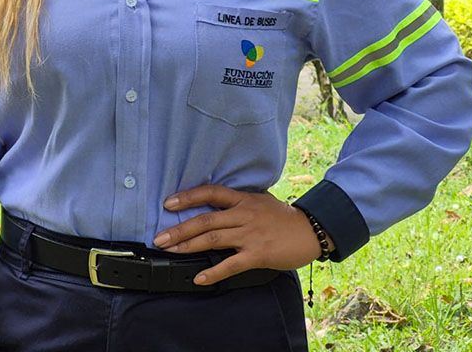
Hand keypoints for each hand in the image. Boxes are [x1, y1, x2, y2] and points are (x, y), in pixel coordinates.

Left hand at [152, 184, 330, 285]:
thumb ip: (239, 202)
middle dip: (180, 229)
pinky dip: (213, 272)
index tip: (168, 203)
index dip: (188, 197)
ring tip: (171, 252)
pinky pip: (231, 264)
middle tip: (160, 238)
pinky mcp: (258, 254)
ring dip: (188, 246)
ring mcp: (250, 234)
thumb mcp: (260, 200)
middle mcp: (243, 214)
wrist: (311, 231)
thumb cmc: (284, 217)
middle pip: (205, 220)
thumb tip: (218, 204)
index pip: (211, 193)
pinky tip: (199, 277)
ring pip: (213, 239)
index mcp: (243, 200)